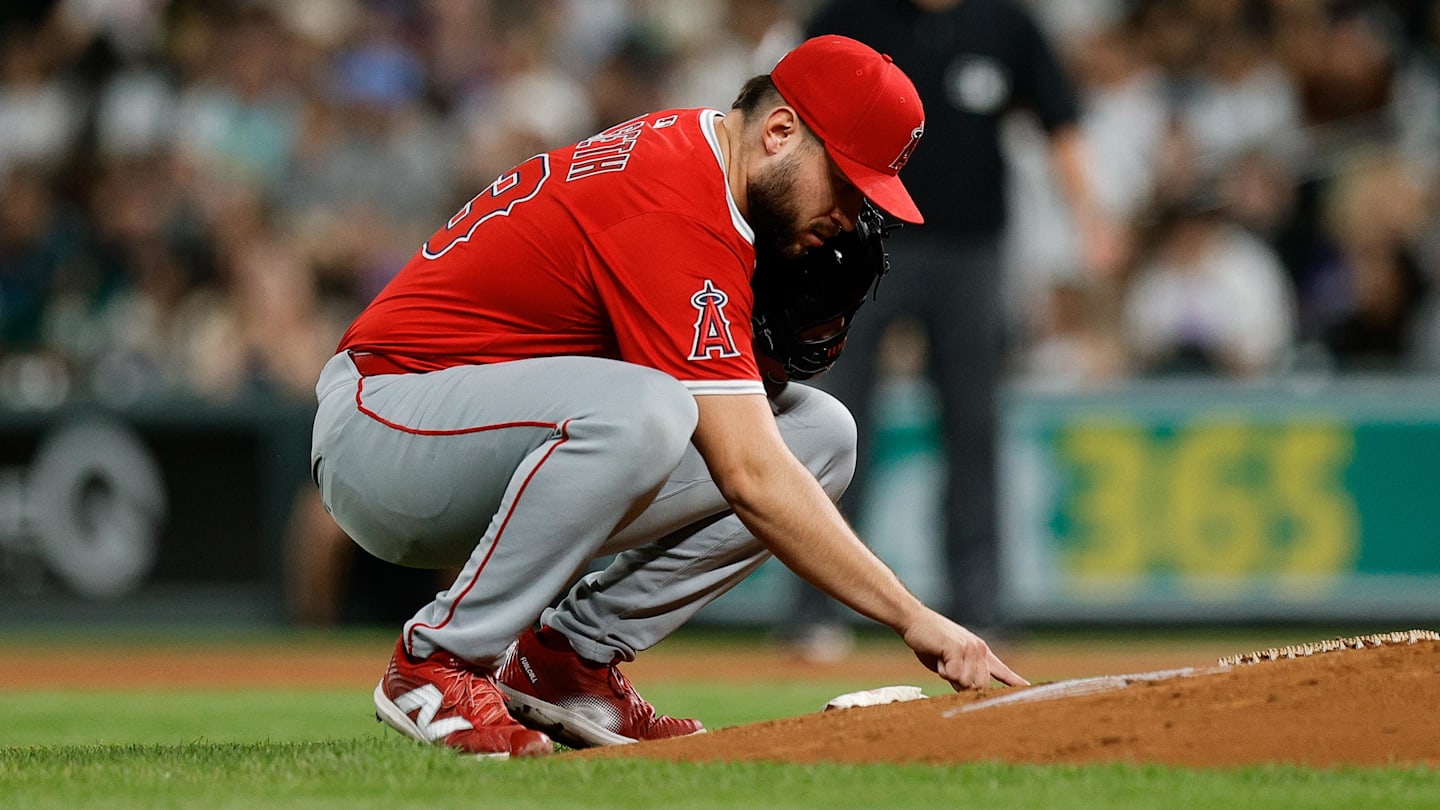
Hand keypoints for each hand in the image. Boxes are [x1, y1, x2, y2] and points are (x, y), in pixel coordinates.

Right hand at [900, 609, 1028, 690]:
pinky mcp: (959, 648)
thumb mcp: (950, 662)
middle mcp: (979, 649)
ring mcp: (971, 648)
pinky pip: (955, 675)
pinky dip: (943, 670)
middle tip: (947, 667)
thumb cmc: (929, 642)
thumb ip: (963, 675)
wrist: (913, 620)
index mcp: (980, 651)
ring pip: (966, 683)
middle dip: (961, 684)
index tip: (1028, 688)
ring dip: (950, 676)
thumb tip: (970, 693)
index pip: (1001, 669)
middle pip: (980, 686)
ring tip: (941, 658)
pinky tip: (938, 656)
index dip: (1014, 681)